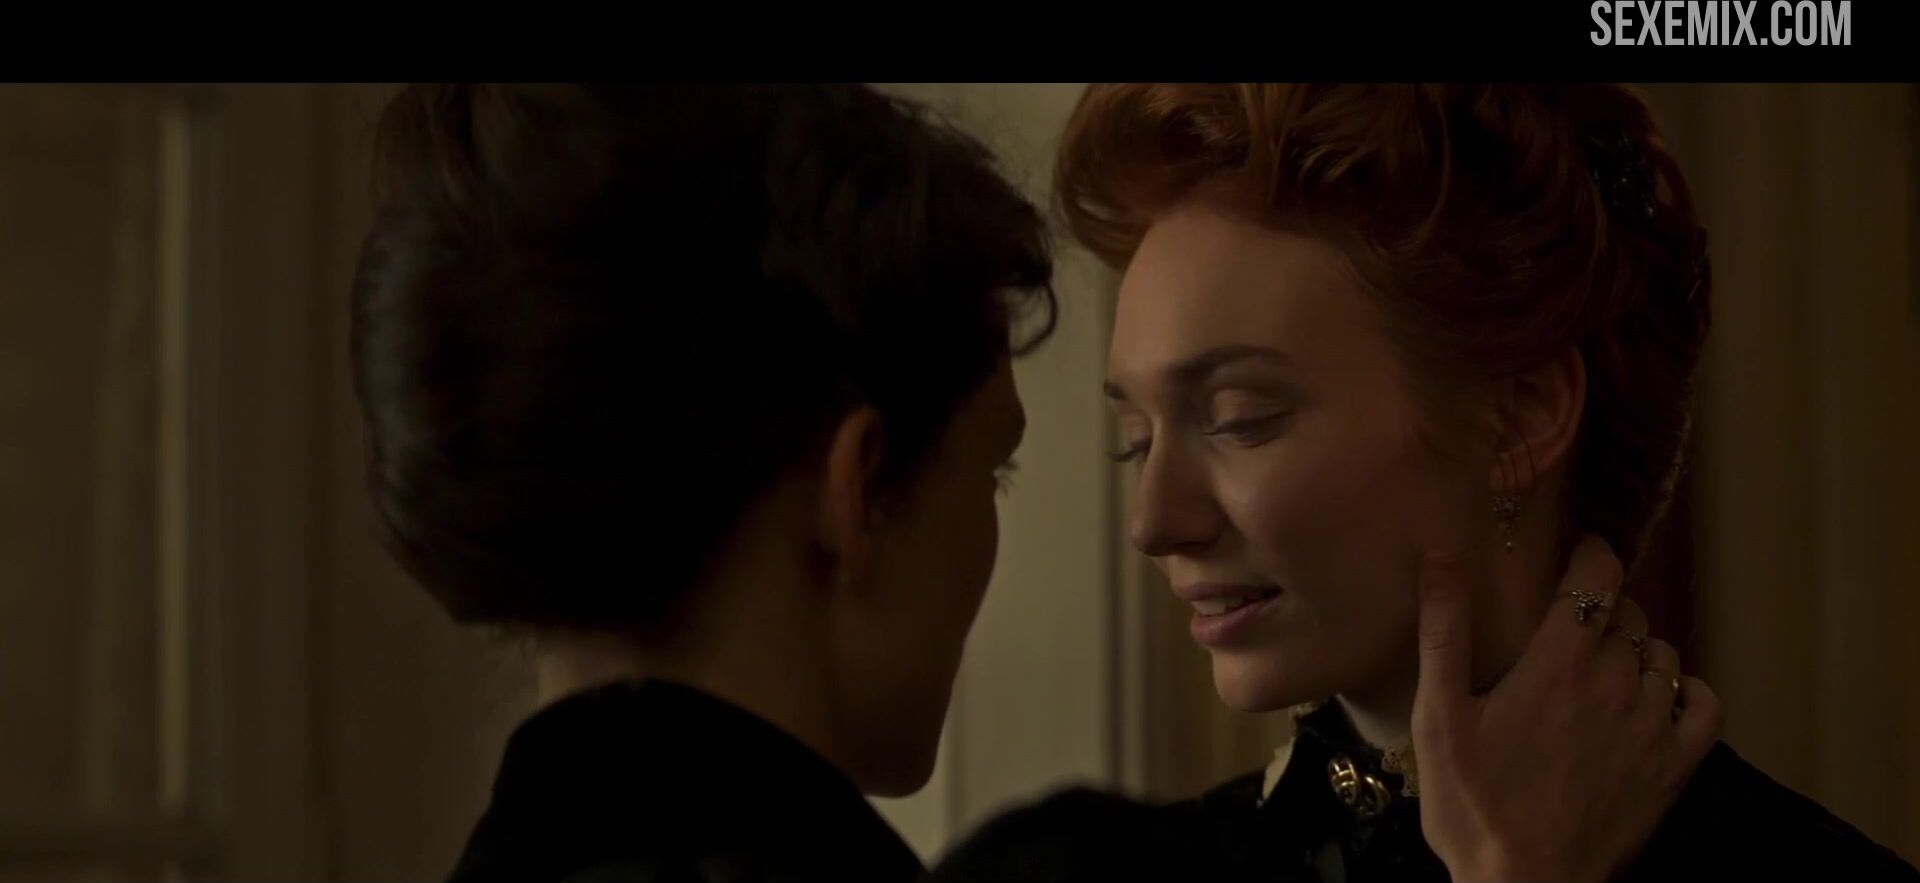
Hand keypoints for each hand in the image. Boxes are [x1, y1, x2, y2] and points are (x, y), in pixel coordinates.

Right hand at [1410, 534, 1722, 882]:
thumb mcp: (1438, 718)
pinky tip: (1659, 697)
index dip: (1589, 554)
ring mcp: (1654, 725)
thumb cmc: (1474, 805)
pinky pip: (1705, 704)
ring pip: (1663, 653)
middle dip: (1601, 607)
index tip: (1573, 554)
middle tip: (1568, 624)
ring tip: (1604, 664)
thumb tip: (1441, 556)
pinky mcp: (1675, 765)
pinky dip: (1687, 689)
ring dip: (1637, 647)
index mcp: (1561, 662)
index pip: (1597, 576)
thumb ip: (1444, 632)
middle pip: (1627, 613)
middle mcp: (1618, 682)